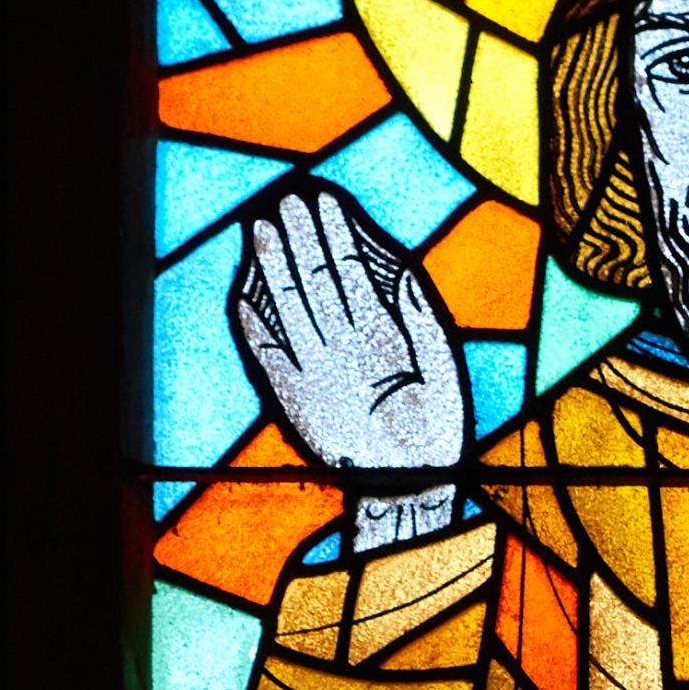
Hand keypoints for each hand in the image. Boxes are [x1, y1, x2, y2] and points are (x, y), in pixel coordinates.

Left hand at [230, 179, 468, 497]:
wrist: (405, 488)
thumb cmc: (433, 426)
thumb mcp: (446, 367)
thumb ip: (420, 317)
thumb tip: (400, 268)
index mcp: (383, 339)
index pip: (351, 273)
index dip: (334, 235)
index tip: (323, 201)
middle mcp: (342, 351)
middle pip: (315, 283)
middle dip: (301, 238)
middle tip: (287, 201)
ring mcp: (313, 373)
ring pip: (286, 309)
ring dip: (273, 268)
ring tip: (261, 229)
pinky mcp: (292, 399)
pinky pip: (266, 354)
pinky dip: (253, 323)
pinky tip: (243, 293)